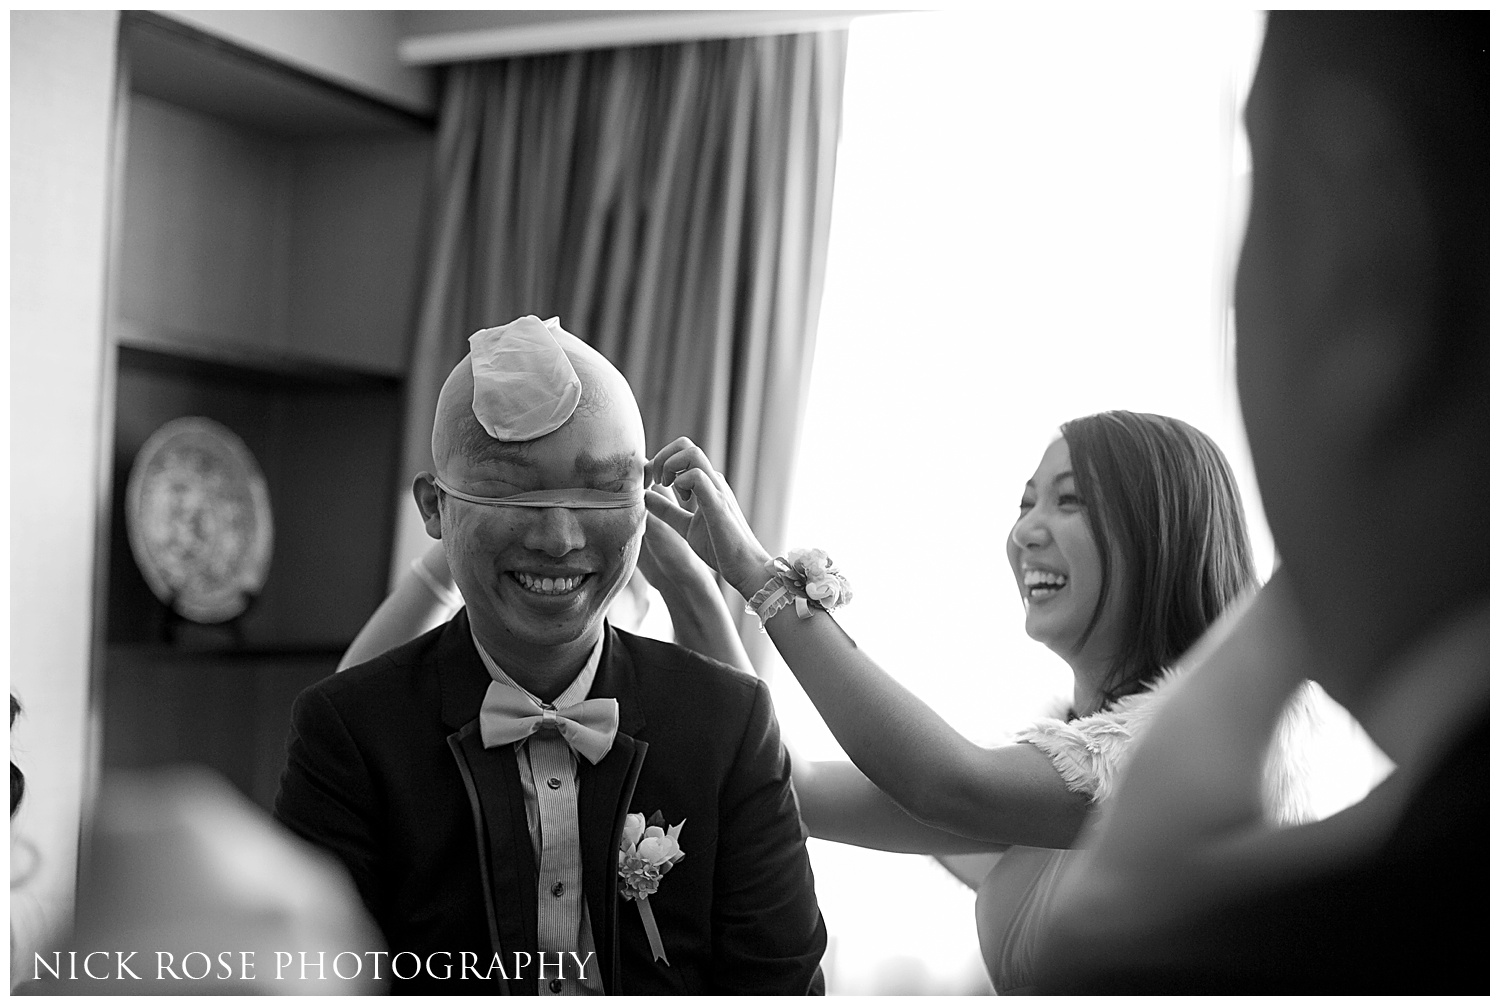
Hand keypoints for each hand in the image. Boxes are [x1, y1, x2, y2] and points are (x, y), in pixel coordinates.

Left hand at [645, 438, 773, 598]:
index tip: (650, 483)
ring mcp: (717, 489)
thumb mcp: (686, 526)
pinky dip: (681, 483)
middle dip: (662, 458)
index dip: (660, 462)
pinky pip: (696, 477)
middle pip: (685, 445)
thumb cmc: (720, 548)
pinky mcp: (717, 503)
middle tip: (656, 482)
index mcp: (707, 484)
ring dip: (670, 466)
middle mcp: (712, 480)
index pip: (681, 453)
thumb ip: (667, 511)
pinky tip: (683, 501)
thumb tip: (646, 496)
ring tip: (667, 488)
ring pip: (691, 453)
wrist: (745, 567)